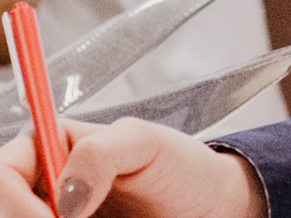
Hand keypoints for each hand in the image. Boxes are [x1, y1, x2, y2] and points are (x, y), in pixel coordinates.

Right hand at [1, 119, 264, 217]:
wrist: (206, 208)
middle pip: (8, 213)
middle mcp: (41, 188)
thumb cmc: (180, 167)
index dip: (15, 204)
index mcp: (48, 149)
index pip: (3, 175)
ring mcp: (53, 214)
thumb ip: (102, 152)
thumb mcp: (147, 143)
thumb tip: (65, 195)